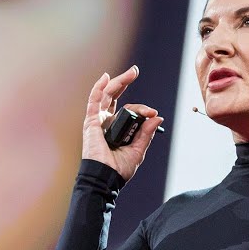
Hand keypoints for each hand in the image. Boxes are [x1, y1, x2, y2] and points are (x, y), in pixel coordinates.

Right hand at [81, 64, 163, 181]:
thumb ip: (146, 133)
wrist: (106, 177)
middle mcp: (105, 123)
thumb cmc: (118, 169)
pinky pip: (94, 101)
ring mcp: (98, 121)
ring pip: (107, 96)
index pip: (128, 111)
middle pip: (115, 97)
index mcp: (116, 130)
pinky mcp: (92, 122)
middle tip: (135, 71)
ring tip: (131, 72)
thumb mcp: (138, 149)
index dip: (142, 109)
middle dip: (125, 82)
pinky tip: (106, 77)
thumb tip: (157, 117)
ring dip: (118, 82)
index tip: (153, 113)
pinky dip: (99, 88)